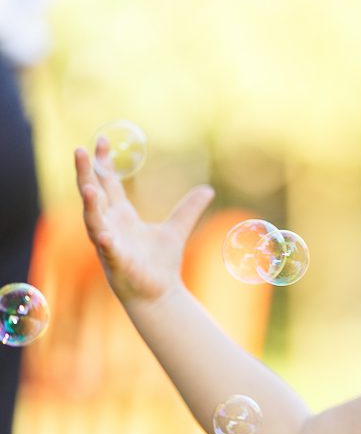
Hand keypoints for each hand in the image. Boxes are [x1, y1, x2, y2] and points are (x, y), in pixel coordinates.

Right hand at [74, 138, 213, 304]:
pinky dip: (106, 242)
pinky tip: (106, 234)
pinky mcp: (117, 264)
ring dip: (90, 205)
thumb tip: (208, 189)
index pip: (108, 184)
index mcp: (121, 216)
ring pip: (94, 221)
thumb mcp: (177, 229)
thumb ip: (189, 208)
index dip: (103, 163)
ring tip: (89, 187)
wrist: (160, 294)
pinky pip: (109, 251)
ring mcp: (110, 245)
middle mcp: (110, 227)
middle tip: (79, 151)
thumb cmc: (162, 263)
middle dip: (85, 174)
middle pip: (93, 196)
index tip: (100, 140)